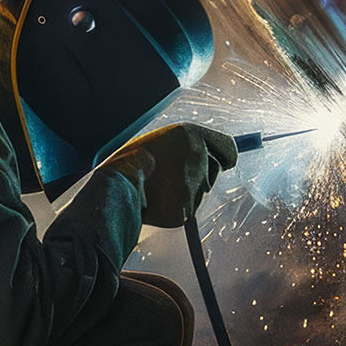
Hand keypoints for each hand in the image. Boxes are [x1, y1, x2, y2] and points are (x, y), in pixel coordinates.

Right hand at [101, 123, 237, 227]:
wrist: (117, 184)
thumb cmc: (132, 161)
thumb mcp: (159, 140)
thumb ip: (185, 145)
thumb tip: (210, 157)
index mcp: (191, 135)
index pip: (227, 147)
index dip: (226, 155)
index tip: (229, 161)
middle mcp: (198, 158)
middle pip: (213, 170)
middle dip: (200, 174)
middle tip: (173, 174)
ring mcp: (194, 185)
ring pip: (197, 191)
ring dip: (182, 190)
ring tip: (157, 185)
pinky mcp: (186, 210)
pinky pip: (185, 209)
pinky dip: (173, 207)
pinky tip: (156, 200)